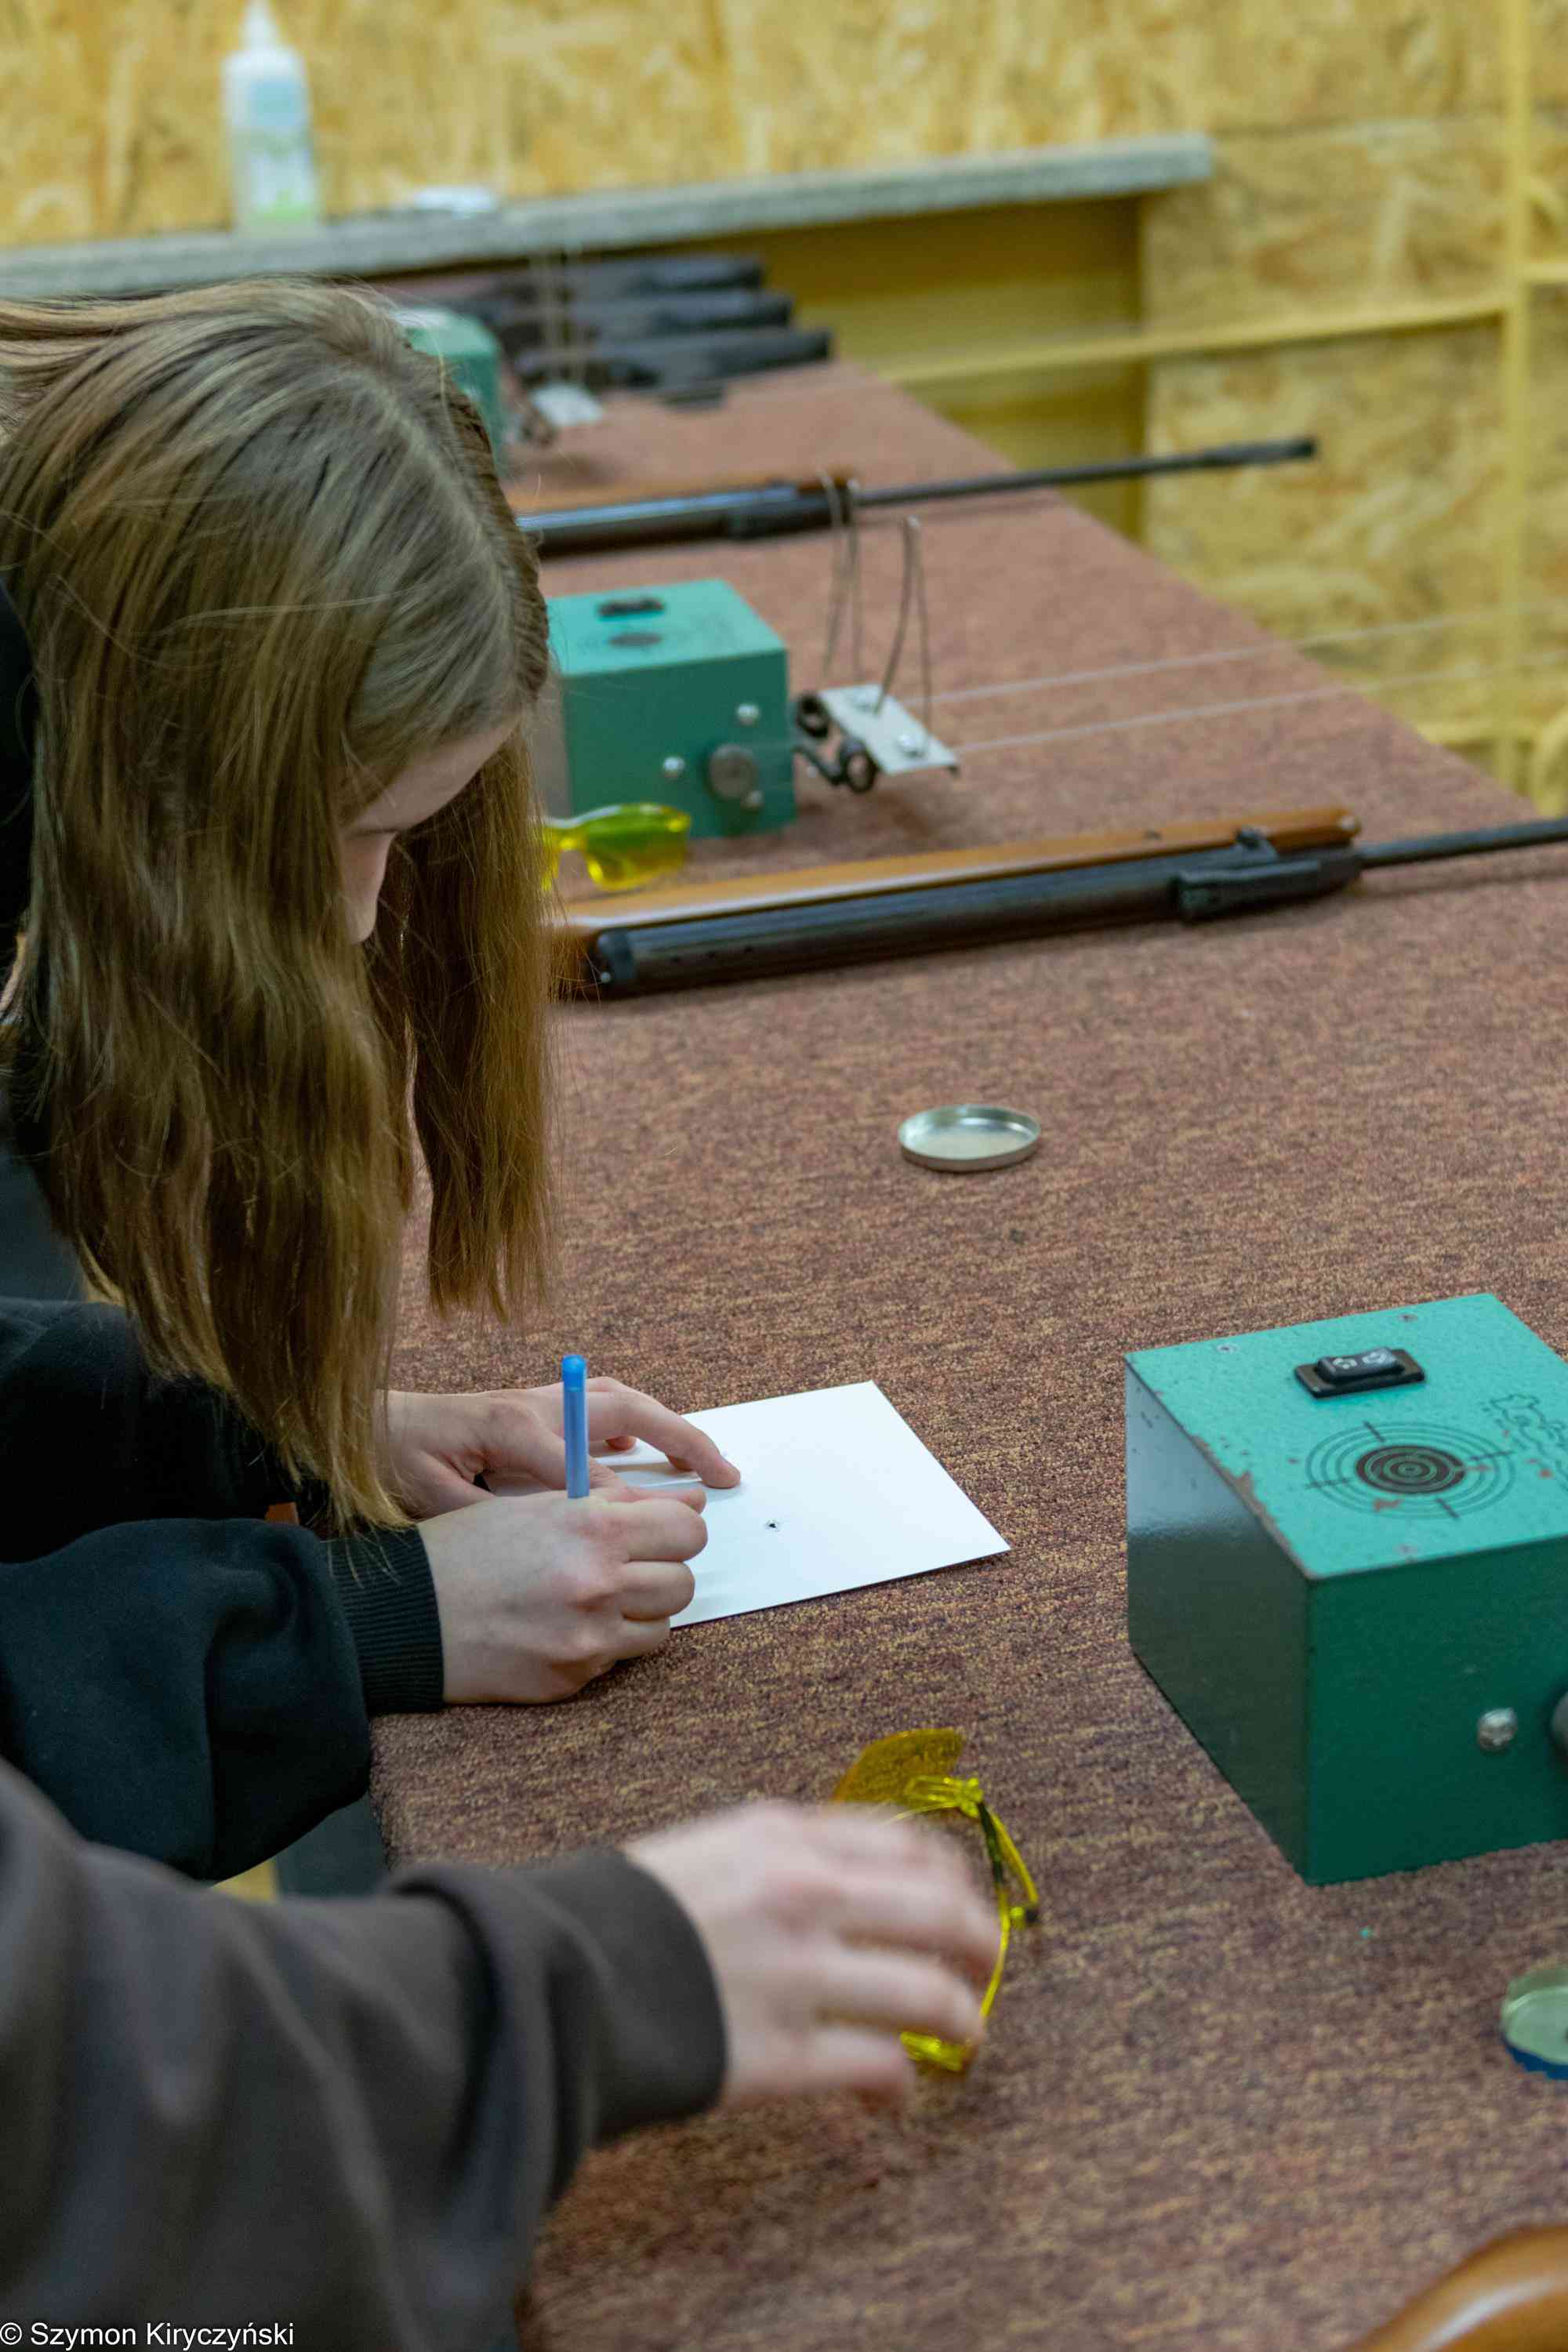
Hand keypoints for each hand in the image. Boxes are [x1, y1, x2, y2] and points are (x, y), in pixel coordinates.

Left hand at [383, 1380, 739, 1517]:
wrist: (362, 1425)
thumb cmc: (392, 1464)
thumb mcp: (433, 1498)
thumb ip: (495, 1511)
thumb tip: (564, 1521)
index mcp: (511, 1425)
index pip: (586, 1469)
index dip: (617, 1504)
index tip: (646, 1536)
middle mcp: (534, 1404)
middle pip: (626, 1411)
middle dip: (680, 1440)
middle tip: (723, 1476)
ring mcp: (538, 1400)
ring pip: (619, 1402)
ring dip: (666, 1427)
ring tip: (703, 1464)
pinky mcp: (534, 1406)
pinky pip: (601, 1408)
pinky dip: (636, 1425)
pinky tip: (648, 1456)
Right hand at [421, 1488, 707, 1701]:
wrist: (407, 1615)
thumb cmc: (468, 1549)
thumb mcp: (539, 1506)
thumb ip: (620, 1503)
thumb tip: (693, 1500)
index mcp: (593, 1528)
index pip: (687, 1528)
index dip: (678, 1528)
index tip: (659, 1532)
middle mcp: (598, 1583)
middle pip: (683, 1581)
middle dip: (662, 1571)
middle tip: (625, 1566)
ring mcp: (588, 1637)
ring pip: (662, 1626)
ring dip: (640, 1611)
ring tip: (594, 1597)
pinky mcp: (574, 1678)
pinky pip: (620, 1658)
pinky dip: (606, 1643)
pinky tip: (564, 1626)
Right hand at [628, 1803, 999, 2104]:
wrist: (549, 1973)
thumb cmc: (614, 1915)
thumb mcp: (705, 1851)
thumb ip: (778, 1859)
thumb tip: (843, 1887)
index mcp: (785, 1836)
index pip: (908, 1842)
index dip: (952, 1875)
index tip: (959, 1898)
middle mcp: (806, 1894)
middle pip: (941, 1912)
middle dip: (978, 1944)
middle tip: (983, 1968)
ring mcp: (801, 1974)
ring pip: (930, 1994)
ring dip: (962, 2019)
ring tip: (965, 2038)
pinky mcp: (786, 2053)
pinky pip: (881, 2066)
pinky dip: (901, 2084)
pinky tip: (894, 2095)